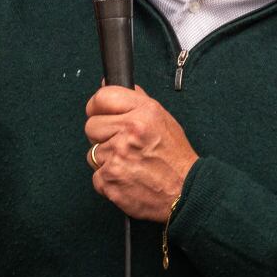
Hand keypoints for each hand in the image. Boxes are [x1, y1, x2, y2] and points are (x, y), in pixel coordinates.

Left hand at [84, 85, 198, 221]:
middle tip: (120, 144)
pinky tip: (127, 179)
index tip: (99, 113)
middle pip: (91, 126)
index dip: (97, 106)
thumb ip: (135, 100)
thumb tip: (106, 85)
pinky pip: (96, 176)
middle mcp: (129, 132)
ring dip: (106, 159)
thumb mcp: (162, 118)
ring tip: (129, 163)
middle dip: (102, 135)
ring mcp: (117, 158)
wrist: (185, 192)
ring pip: (92, 153)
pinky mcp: (110, 180)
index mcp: (144, 113)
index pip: (102, 98)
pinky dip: (108, 180)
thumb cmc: (175, 156)